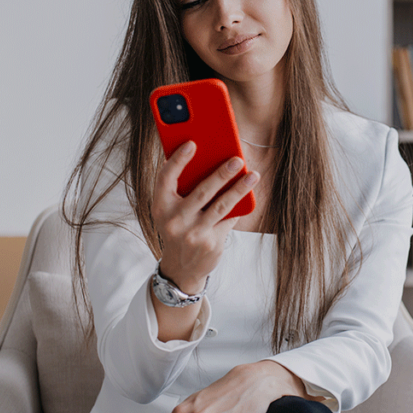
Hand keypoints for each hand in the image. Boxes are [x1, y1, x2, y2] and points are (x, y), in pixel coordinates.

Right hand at [152, 141, 259, 292]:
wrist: (181, 268)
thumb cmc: (178, 228)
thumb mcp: (171, 211)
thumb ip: (183, 190)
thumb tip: (213, 161)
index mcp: (160, 207)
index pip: (166, 178)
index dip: (178, 160)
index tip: (192, 143)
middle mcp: (174, 220)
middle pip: (201, 192)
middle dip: (221, 174)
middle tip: (237, 159)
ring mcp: (193, 233)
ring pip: (221, 205)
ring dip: (239, 188)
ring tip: (253, 175)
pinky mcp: (210, 243)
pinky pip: (229, 219)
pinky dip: (239, 206)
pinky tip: (250, 194)